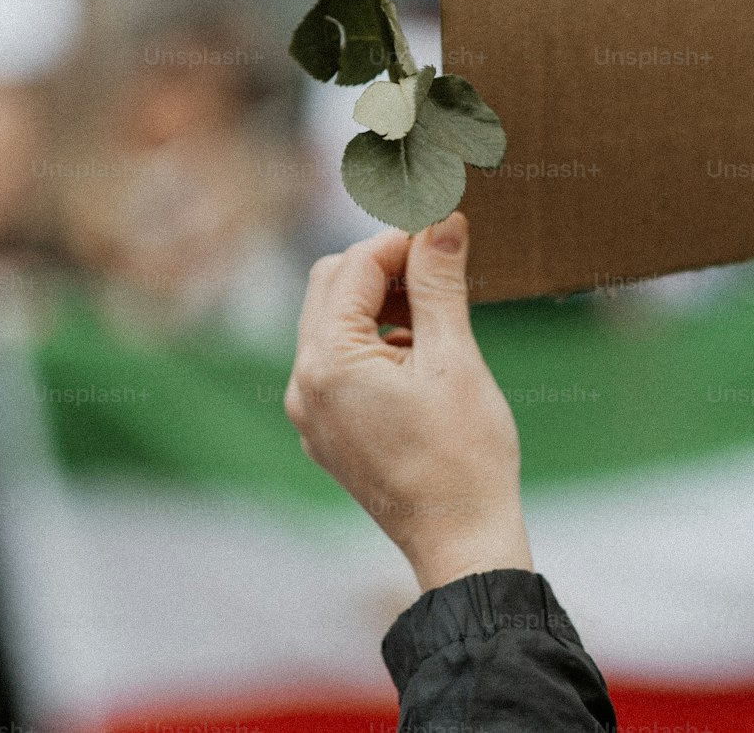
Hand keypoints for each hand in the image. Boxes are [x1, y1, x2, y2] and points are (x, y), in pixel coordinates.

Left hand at [284, 213, 532, 592]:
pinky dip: (372, 342)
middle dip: (382, 268)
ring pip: (332, 324)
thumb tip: (442, 221)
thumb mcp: (454, 359)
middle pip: (330, 287)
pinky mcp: (326, 431)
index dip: (400, 240)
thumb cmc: (464, 458)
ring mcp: (309, 411)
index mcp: (327, 362)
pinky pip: (337, 364)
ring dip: (378, 304)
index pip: (354, 267)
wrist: (463, 546)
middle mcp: (302, 383)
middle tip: (438, 269)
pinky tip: (419, 355)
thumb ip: (440, 283)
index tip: (443, 231)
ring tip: (435, 317)